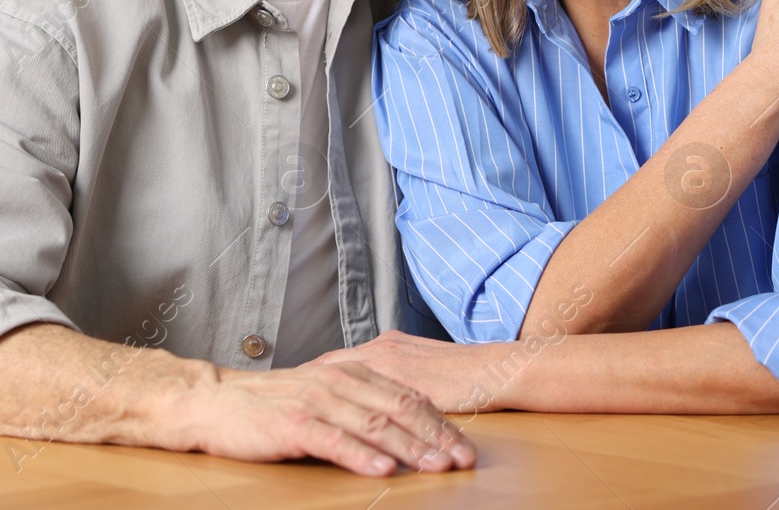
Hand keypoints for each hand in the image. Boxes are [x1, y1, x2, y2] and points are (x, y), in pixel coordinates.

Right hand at [174, 359, 475, 475]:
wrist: (216, 401)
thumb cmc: (272, 404)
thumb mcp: (325, 394)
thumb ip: (362, 402)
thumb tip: (405, 425)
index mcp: (353, 373)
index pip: (409, 397)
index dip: (442, 422)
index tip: (467, 445)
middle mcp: (341, 382)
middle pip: (401, 410)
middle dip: (438, 437)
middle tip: (464, 459)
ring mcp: (318, 401)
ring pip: (375, 425)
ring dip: (411, 448)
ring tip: (436, 467)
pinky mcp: (295, 423)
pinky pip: (336, 440)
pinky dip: (362, 455)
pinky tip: (384, 469)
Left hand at [311, 331, 505, 417]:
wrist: (498, 370)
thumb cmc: (470, 374)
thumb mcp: (426, 370)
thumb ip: (401, 379)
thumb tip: (380, 396)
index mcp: (388, 346)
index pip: (338, 362)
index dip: (314, 377)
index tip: (293, 390)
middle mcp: (383, 350)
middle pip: (329, 370)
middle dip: (304, 387)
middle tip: (280, 404)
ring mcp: (391, 365)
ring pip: (342, 385)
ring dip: (320, 402)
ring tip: (293, 420)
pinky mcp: (401, 383)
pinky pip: (365, 403)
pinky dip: (345, 416)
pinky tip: (328, 431)